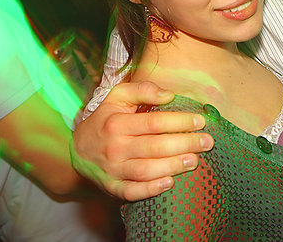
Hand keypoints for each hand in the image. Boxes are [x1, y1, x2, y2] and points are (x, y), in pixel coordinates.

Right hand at [71, 81, 212, 200]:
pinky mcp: (112, 187)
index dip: (180, 122)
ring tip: (194, 160)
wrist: (76, 148)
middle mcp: (114, 147)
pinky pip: (132, 192)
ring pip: (146, 170)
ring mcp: (112, 169)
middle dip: (185, 144)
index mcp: (117, 123)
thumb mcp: (117, 97)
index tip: (200, 121)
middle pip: (155, 147)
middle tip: (206, 142)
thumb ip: (142, 90)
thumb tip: (169, 95)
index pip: (154, 122)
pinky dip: (151, 189)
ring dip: (173, 166)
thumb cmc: (105, 119)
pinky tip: (170, 182)